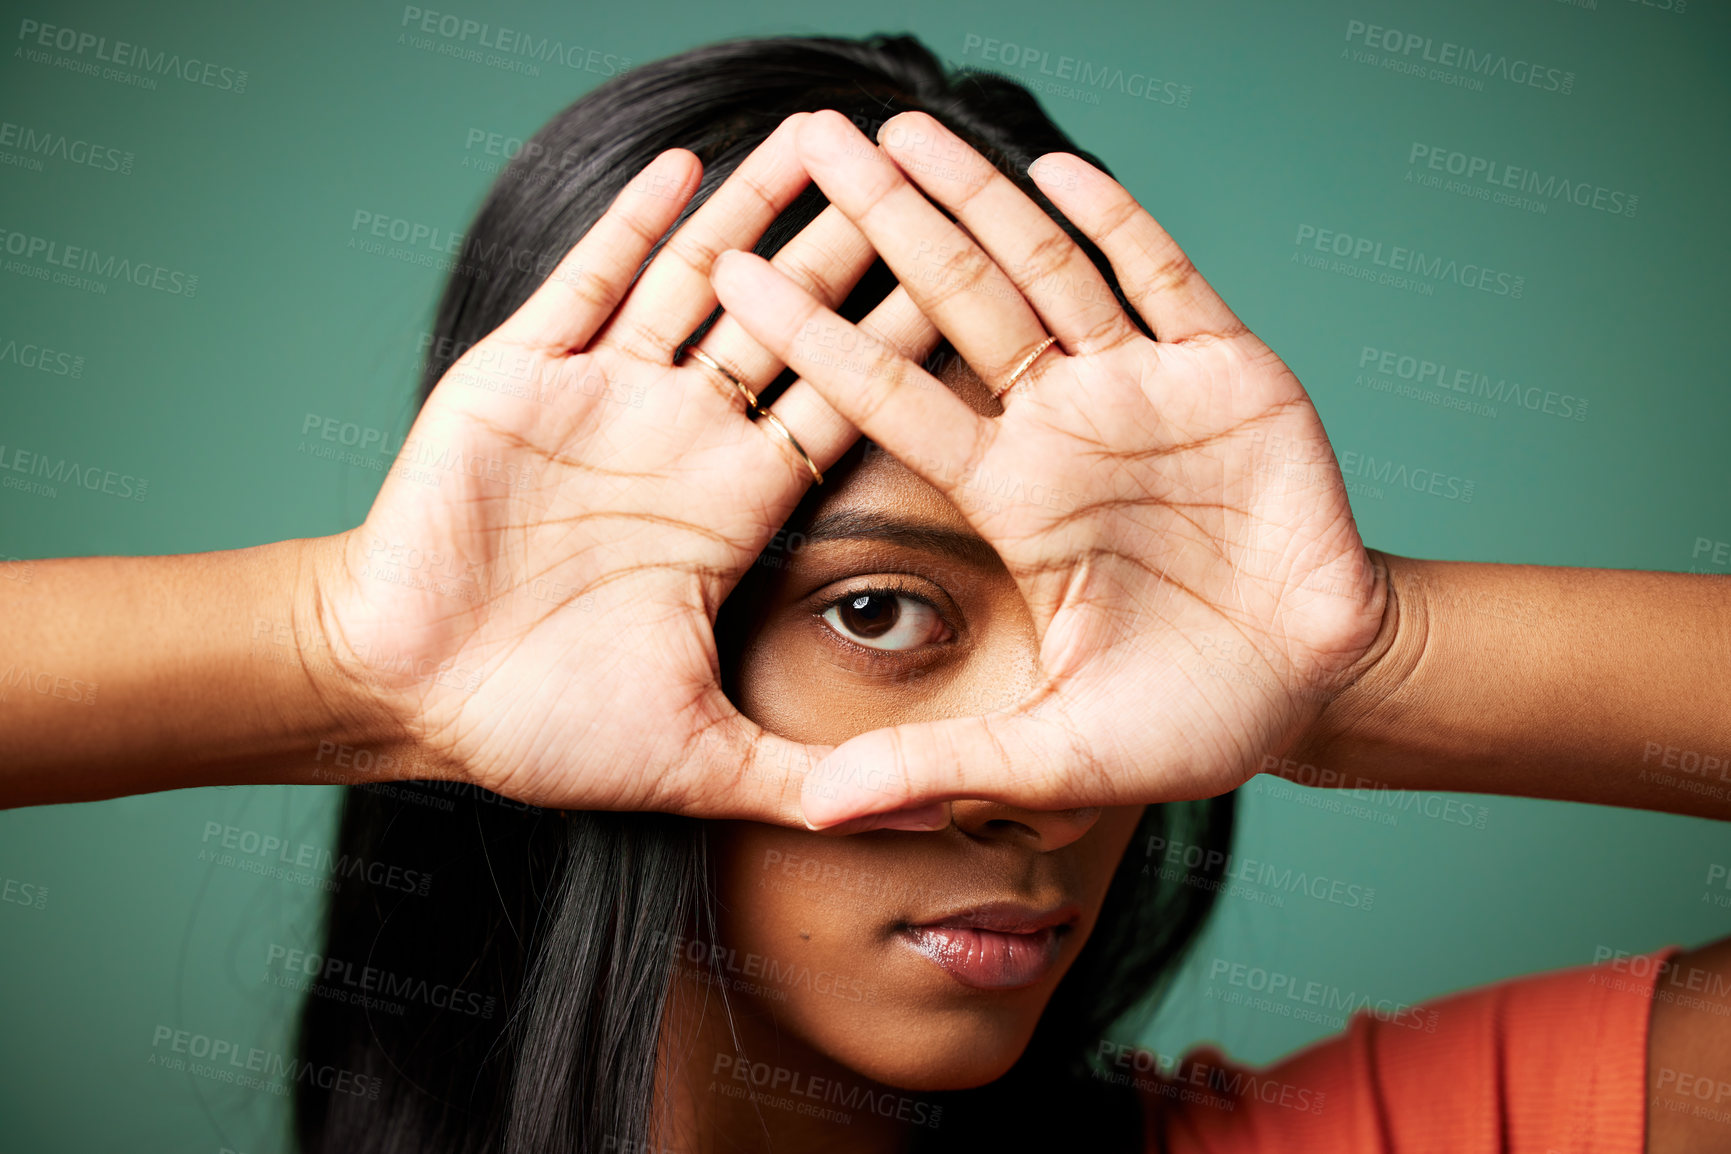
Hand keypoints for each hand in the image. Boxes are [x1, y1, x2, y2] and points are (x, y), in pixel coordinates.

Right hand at [313, 115, 939, 819]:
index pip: (845, 407)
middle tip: (930, 175)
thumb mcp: (700, 762)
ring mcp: (604, 396)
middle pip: (792, 322)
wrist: (404, 691)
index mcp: (732, 509)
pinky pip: (589, 281)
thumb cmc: (541, 728)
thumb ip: (815, 780)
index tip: (981, 293)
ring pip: (703, 280)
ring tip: (829, 137)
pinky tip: (690, 167)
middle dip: (858, 249)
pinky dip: (637, 224)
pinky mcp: (522, 372)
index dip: (911, 350)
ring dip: (761, 211)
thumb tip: (938, 823)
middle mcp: (682, 438)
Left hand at [711, 111, 1389, 827]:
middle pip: (956, 302)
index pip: (892, 400)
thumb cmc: (1186, 721)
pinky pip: (1169, 281)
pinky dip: (1121, 226)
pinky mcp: (1231, 371)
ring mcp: (1144, 390)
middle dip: (887, 225)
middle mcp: (1062, 427)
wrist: (1314, 685)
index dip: (817, 339)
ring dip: (983, 200)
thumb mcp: (1054, 755)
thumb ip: (936, 768)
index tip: (736, 276)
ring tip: (906, 128)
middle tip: (809, 143)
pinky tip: (1062, 170)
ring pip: (1049, 271)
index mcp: (1013, 497)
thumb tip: (813, 815)